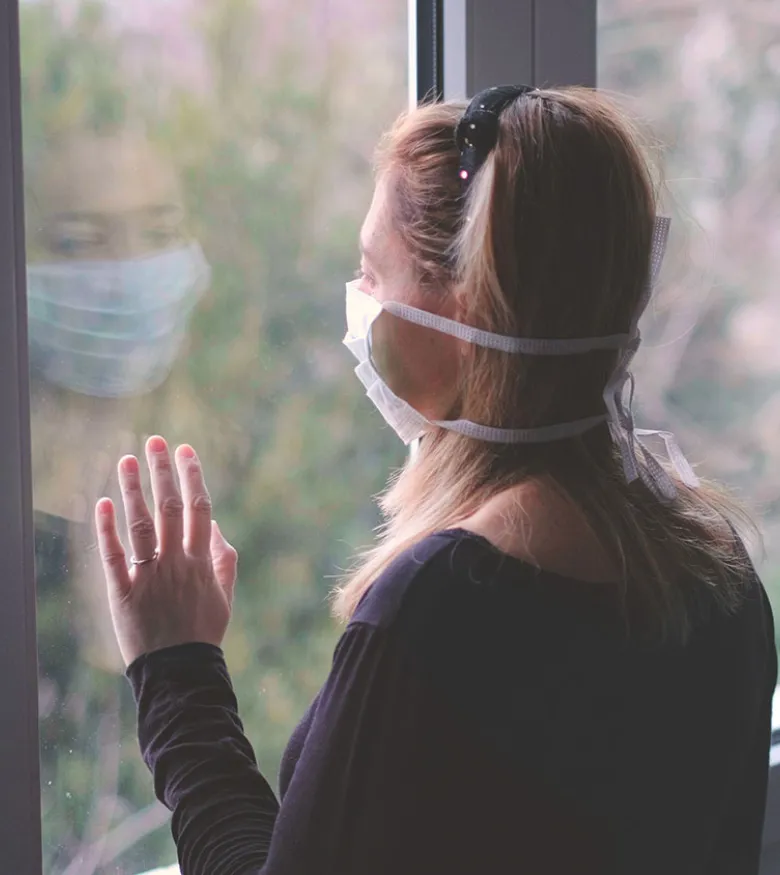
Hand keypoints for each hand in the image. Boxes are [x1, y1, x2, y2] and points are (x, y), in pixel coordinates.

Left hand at [95, 435, 237, 666]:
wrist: (180, 672)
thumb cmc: (203, 632)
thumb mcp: (224, 596)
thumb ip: (224, 559)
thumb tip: (215, 524)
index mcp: (201, 562)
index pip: (200, 509)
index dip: (193, 476)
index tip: (186, 451)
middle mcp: (176, 564)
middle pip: (170, 509)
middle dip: (162, 471)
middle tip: (156, 441)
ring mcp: (149, 577)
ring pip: (140, 526)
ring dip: (133, 490)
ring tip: (126, 459)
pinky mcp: (124, 594)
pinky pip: (114, 557)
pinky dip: (107, 529)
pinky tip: (103, 502)